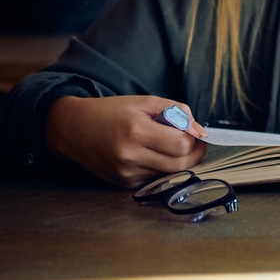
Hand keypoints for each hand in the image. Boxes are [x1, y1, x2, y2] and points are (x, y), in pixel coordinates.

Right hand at [44, 95, 207, 189]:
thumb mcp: (145, 101)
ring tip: (168, 144)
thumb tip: (200, 129)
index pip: (181, 145)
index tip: (195, 131)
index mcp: (136, 132)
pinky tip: (151, 154)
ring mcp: (124, 173)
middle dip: (194, 154)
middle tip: (194, 142)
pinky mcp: (122, 183)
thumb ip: (177, 111)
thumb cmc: (112, 111)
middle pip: (180, 165)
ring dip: (177, 160)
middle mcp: (129, 157)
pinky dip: (160, 167)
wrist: (73, 129)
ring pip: (169, 173)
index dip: (194, 139)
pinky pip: (153, 178)